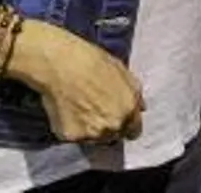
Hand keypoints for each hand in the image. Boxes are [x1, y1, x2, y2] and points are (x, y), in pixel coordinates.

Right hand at [4, 19, 144, 142]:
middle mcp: (112, 126)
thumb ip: (134, 93)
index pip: (134, 131)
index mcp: (128, 110)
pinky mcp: (70, 137)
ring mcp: (91, 134)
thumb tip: (140, 107)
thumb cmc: (91, 61)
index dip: (127, 124)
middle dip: (109, 126)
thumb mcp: (122, 70)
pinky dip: (72, 127)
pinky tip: (67, 111)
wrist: (60, 64)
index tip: (119, 118)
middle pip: (114, 136)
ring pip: (95, 139)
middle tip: (96, 109)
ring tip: (81, 109)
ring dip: (91, 129)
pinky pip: (75, 137)